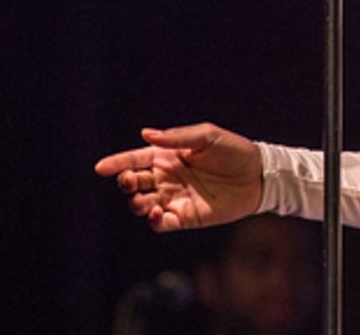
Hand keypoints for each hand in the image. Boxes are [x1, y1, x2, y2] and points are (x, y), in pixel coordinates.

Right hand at [93, 122, 261, 231]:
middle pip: (134, 183)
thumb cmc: (234, 151)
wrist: (258, 175)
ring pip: (142, 204)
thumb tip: (146, 134)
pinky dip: (153, 221)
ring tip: (146, 201)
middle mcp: (167, 178)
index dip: (117, 163)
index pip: (136, 159)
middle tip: (131, 182)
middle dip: (125, 183)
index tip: (101, 167)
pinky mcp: (185, 217)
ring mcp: (175, 198)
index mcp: (169, 156)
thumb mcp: (207, 136)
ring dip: (137, 204)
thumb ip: (177, 138)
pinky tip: (158, 213)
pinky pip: (161, 223)